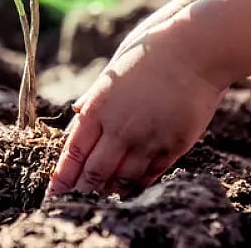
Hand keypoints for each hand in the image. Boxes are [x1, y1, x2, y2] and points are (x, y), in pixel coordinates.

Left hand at [46, 14, 226, 197]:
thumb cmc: (150, 52)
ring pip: (123, 178)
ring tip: (103, 196)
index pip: (74, 152)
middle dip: (83, 190)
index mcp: (99, 107)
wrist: (194, 49)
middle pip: (95, 173)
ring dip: (111, 189)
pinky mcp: (174, 144)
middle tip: (76, 202)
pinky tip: (133, 185)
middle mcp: (120, 128)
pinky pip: (152, 173)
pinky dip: (139, 182)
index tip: (55, 192)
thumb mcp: (113, 72)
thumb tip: (78, 116)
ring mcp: (148, 138)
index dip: (63, 176)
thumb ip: (95, 99)